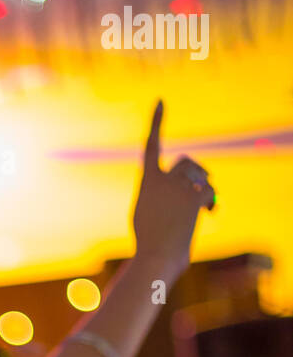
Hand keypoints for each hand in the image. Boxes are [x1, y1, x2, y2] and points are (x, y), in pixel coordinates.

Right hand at [133, 101, 214, 278]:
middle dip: (195, 171)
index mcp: (147, 182)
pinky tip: (208, 212)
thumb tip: (175, 192)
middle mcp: (163, 180)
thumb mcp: (146, 214)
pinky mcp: (193, 198)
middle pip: (186, 162)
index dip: (157, 122)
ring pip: (200, 178)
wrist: (156, 255)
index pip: (151, 146)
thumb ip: (159, 195)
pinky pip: (208, 191)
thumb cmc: (149, 241)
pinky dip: (210, 201)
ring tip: (203, 204)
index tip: (161, 101)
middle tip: (201, 181)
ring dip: (204, 187)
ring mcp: (178, 188)